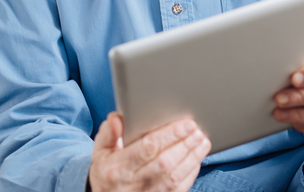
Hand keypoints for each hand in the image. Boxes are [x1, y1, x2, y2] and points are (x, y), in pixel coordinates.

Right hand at [88, 112, 210, 191]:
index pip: (147, 148)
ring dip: (192, 158)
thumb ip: (108, 133)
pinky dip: (190, 173)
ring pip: (174, 177)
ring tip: (202, 141)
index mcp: (116, 168)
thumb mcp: (101, 151)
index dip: (169, 135)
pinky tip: (197, 159)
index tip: (185, 123)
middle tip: (197, 130)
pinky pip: (178, 189)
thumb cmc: (106, 170)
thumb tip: (117, 118)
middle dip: (184, 144)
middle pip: (164, 162)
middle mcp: (131, 184)